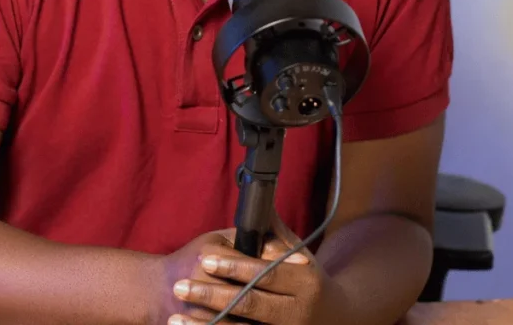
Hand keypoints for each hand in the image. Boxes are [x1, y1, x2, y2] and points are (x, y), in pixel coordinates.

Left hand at [167, 216, 345, 324]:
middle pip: (250, 304)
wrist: (337, 319)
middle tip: (179, 287)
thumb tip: (256, 200)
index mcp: (306, 283)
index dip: (234, 267)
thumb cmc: (310, 281)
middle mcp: (298, 313)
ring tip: (175, 318)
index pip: (264, 273)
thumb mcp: (301, 256)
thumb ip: (276, 234)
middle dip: (211, 296)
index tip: (204, 259)